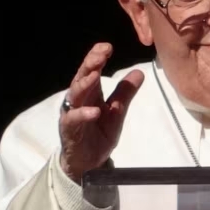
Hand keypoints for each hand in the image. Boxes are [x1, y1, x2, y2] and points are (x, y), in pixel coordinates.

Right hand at [58, 43, 143, 181]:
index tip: (107, 46)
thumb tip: (140, 72)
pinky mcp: (69, 130)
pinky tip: (94, 111)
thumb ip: (125, 93)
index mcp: (91, 92)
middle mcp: (79, 99)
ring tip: (94, 75)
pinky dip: (83, 114)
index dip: (97, 57)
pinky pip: (74, 120)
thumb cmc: (99, 134)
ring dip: (84, 84)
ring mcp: (72, 113)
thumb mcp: (117, 112)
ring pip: (75, 95)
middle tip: (101, 53)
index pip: (92, 70)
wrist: (89, 163)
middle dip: (91, 64)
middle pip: (82, 77)